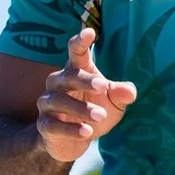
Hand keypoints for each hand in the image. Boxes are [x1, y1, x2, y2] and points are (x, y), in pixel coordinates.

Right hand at [37, 28, 137, 163]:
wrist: (72, 142)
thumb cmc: (93, 111)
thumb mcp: (113, 104)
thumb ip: (120, 95)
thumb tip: (130, 92)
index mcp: (75, 71)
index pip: (76, 52)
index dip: (81, 41)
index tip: (90, 32)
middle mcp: (58, 84)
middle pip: (68, 76)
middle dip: (85, 80)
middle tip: (103, 86)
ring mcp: (48, 104)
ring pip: (59, 101)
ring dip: (80, 108)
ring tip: (100, 115)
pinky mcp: (44, 126)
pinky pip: (54, 125)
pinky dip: (70, 129)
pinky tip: (87, 132)